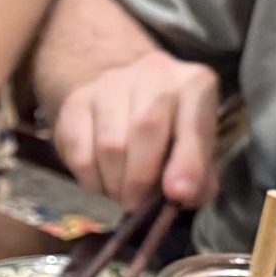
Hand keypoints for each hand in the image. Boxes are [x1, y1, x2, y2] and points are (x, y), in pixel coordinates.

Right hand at [54, 51, 222, 207]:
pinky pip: (80, 152)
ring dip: (115, 182)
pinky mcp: (76, 102)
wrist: (123, 95)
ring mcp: (110, 83)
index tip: (179, 194)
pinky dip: (91, 179)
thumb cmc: (168, 131)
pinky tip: (101, 182)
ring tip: (121, 193)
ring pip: (110, 144)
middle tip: (138, 203)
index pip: (194, 123)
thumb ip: (199, 177)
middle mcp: (153, 73)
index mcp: (194, 83)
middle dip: (142, 178)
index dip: (188, 162)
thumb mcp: (195, 149)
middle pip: (146, 128)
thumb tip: (182, 197)